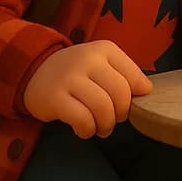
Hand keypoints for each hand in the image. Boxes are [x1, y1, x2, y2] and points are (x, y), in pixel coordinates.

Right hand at [22, 40, 152, 137]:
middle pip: (120, 94)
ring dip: (105, 125)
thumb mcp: (101, 64)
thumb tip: (147, 91)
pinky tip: (84, 129)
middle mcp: (88, 59)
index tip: (125, 104)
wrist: (34, 70)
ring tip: (100, 128)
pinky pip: (82, 119)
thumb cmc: (76, 73)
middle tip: (113, 119)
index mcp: (104, 50)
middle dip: (121, 114)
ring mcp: (69, 77)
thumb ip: (124, 75)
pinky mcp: (54, 97)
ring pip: (103, 108)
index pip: (134, 78)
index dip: (134, 98)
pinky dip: (87, 130)